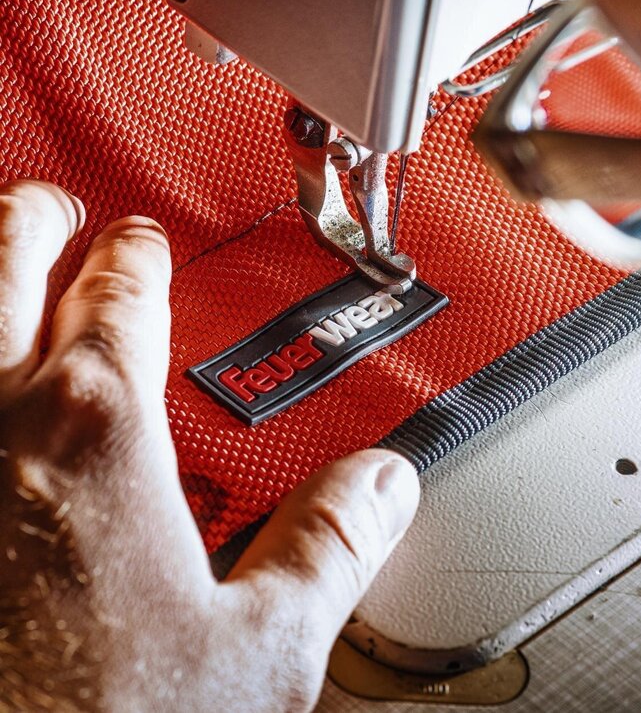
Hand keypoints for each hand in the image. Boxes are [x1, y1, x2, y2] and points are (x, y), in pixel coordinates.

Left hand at [0, 180, 419, 711]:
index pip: (123, 300)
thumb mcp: (256, 652)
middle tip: (54, 209)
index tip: (142, 244)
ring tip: (1, 262)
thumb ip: (328, 547)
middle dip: (30, 225)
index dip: (137, 258)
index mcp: (94, 434)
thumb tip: (381, 485)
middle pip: (2, 270)